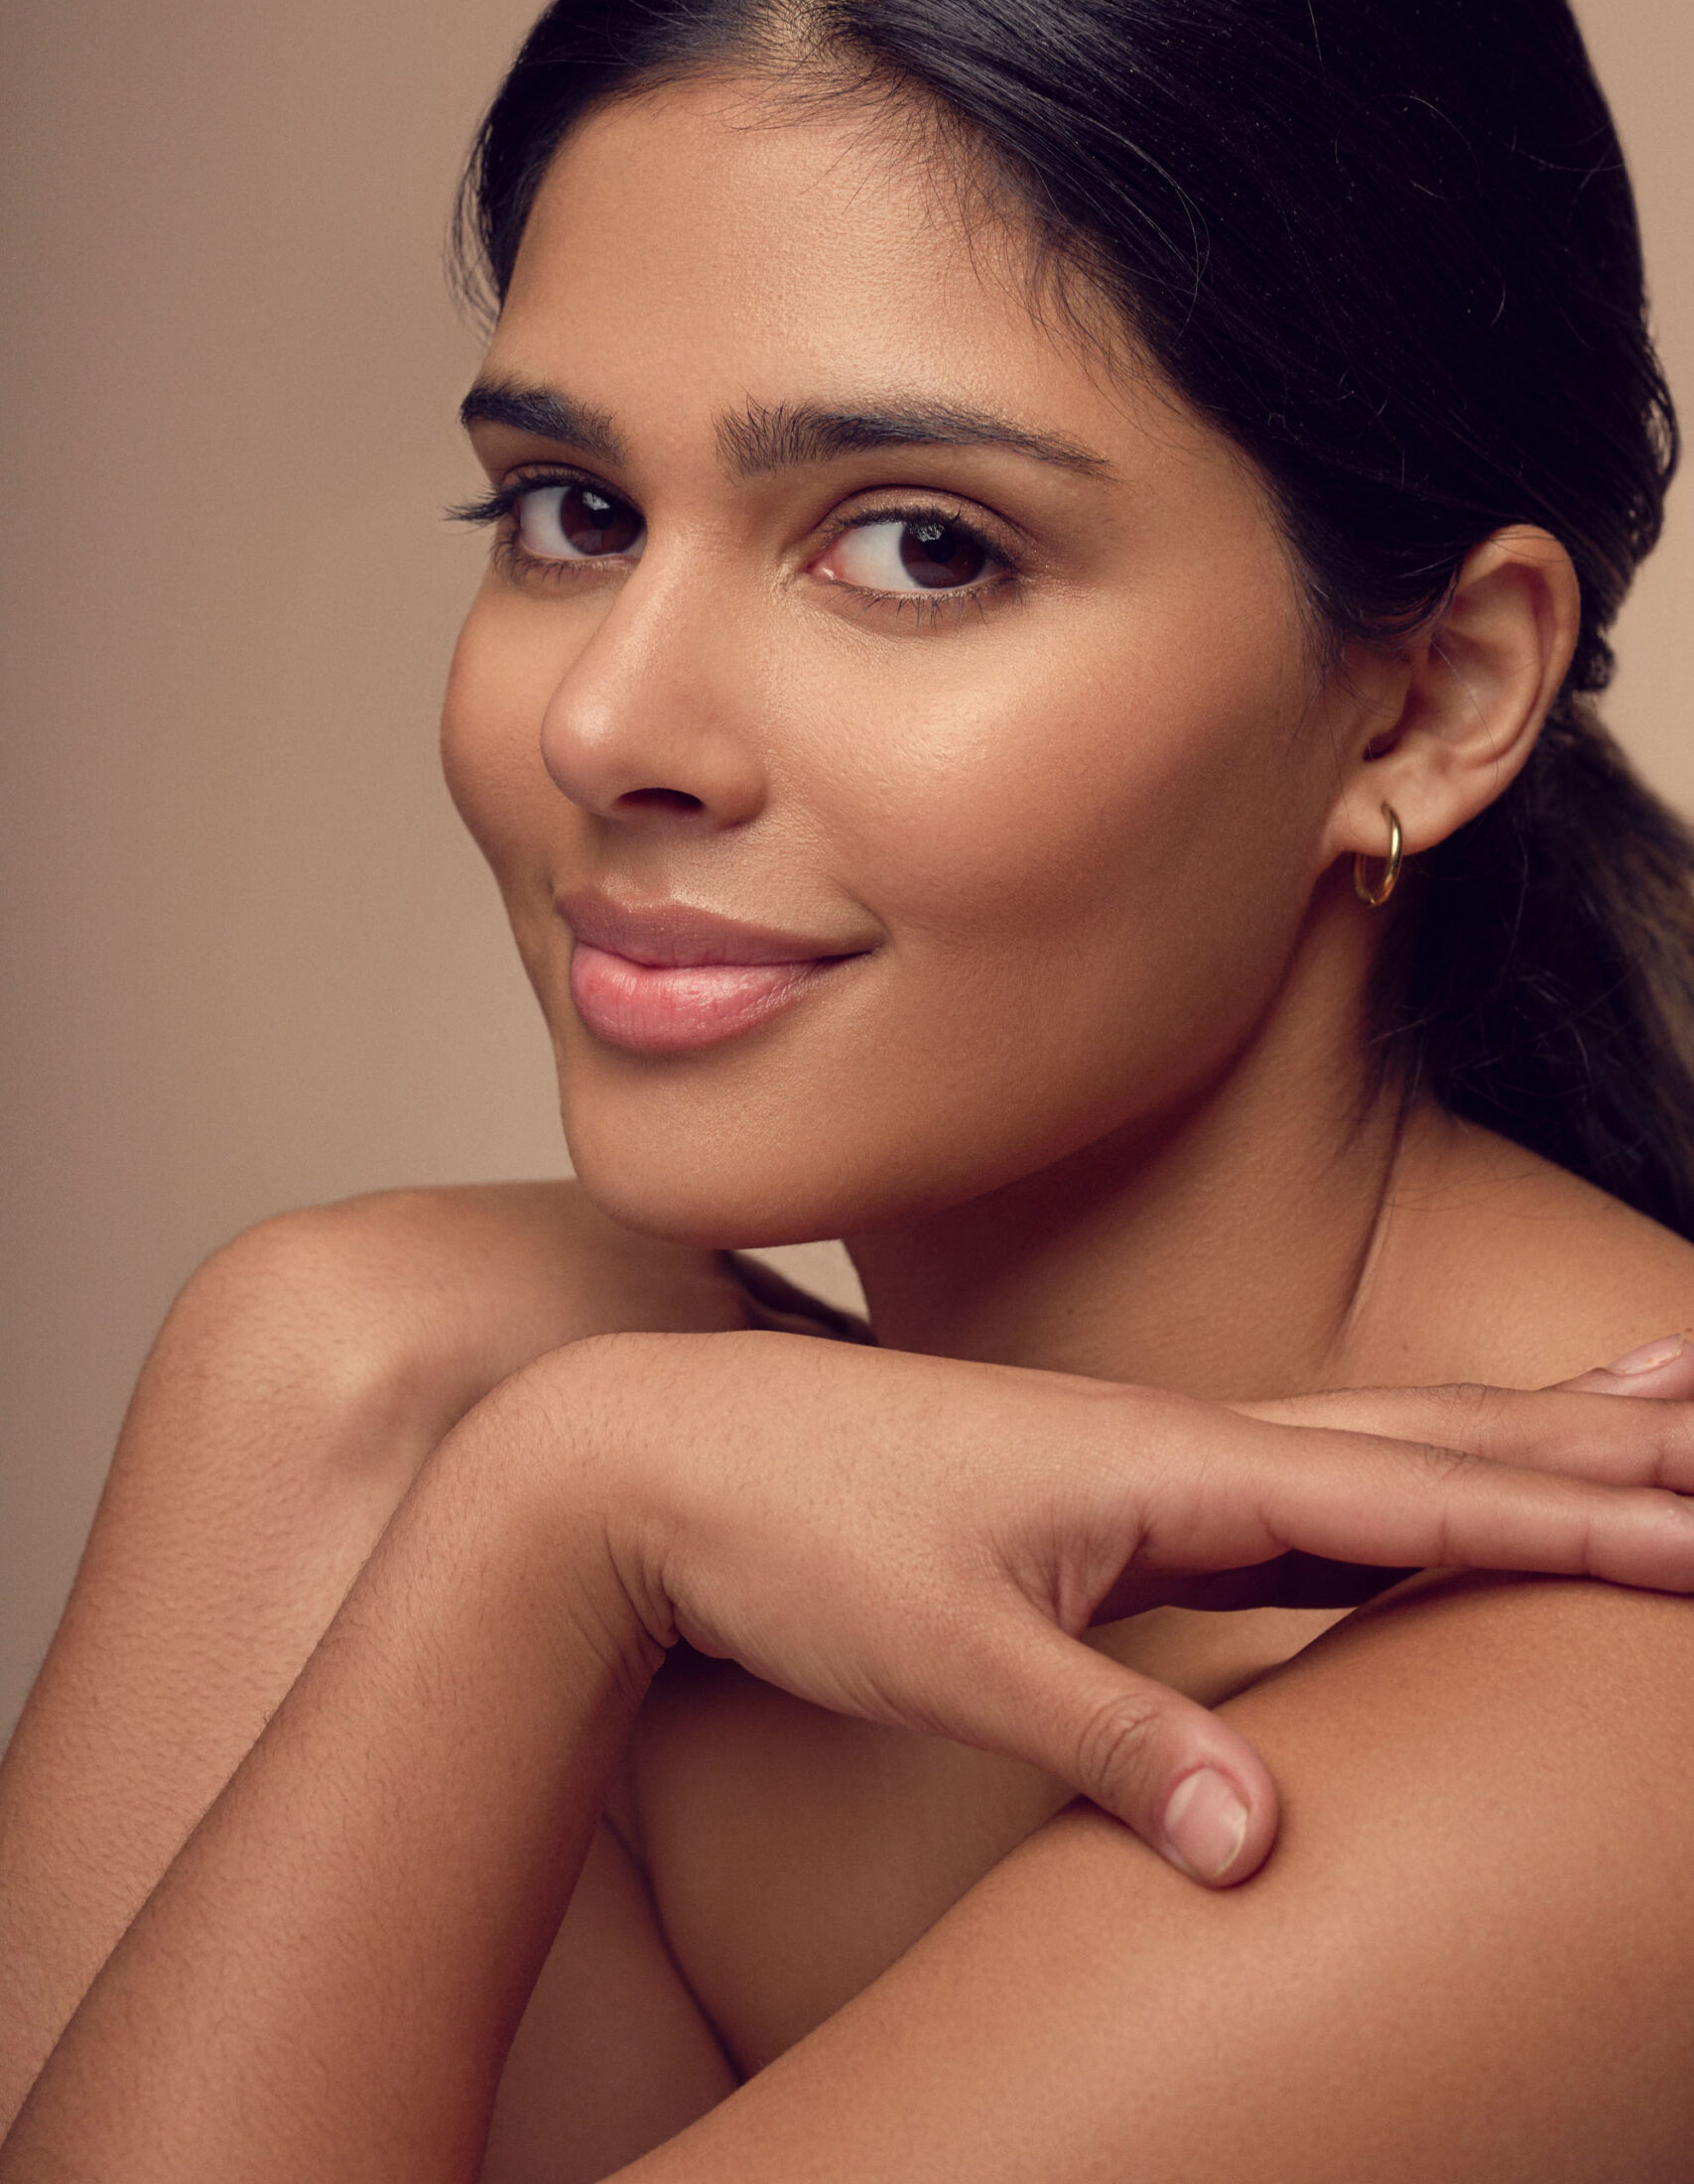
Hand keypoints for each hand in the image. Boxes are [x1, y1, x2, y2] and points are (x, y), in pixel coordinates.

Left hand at [545, 1327, 1693, 1888]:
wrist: (664, 1447)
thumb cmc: (802, 1539)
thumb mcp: (949, 1654)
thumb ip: (1109, 1739)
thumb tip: (1264, 1844)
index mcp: (1168, 1465)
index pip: (1413, 1494)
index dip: (1570, 1525)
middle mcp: (1181, 1440)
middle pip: (1430, 1437)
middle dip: (1593, 1446)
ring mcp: (1152, 1456)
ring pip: (1378, 1438)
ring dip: (1518, 1434)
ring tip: (1642, 1409)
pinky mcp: (1113, 1490)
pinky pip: (1304, 1477)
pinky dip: (1405, 1475)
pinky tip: (1426, 1493)